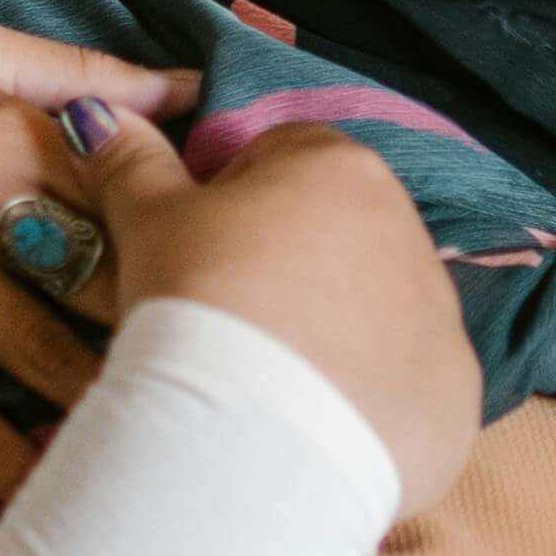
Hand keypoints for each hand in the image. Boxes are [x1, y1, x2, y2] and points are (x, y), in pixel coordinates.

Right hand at [0, 23, 199, 496]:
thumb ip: (76, 69)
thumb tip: (187, 87)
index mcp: (12, 127)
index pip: (138, 196)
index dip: (204, 253)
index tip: (259, 306)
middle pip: (107, 280)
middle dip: (177, 341)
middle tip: (241, 405)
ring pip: (40, 350)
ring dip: (106, 409)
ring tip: (174, 466)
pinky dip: (1, 455)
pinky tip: (48, 498)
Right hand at [79, 101, 481, 514]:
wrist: (249, 441)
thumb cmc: (197, 304)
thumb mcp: (147, 223)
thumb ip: (131, 161)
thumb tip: (100, 114)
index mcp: (344, 168)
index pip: (283, 157)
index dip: (231, 201)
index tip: (198, 255)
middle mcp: (412, 232)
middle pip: (339, 235)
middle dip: (289, 267)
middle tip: (227, 323)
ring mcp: (442, 320)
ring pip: (378, 312)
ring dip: (332, 333)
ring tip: (267, 382)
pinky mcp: (455, 399)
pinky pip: (408, 388)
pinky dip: (367, 401)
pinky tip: (313, 428)